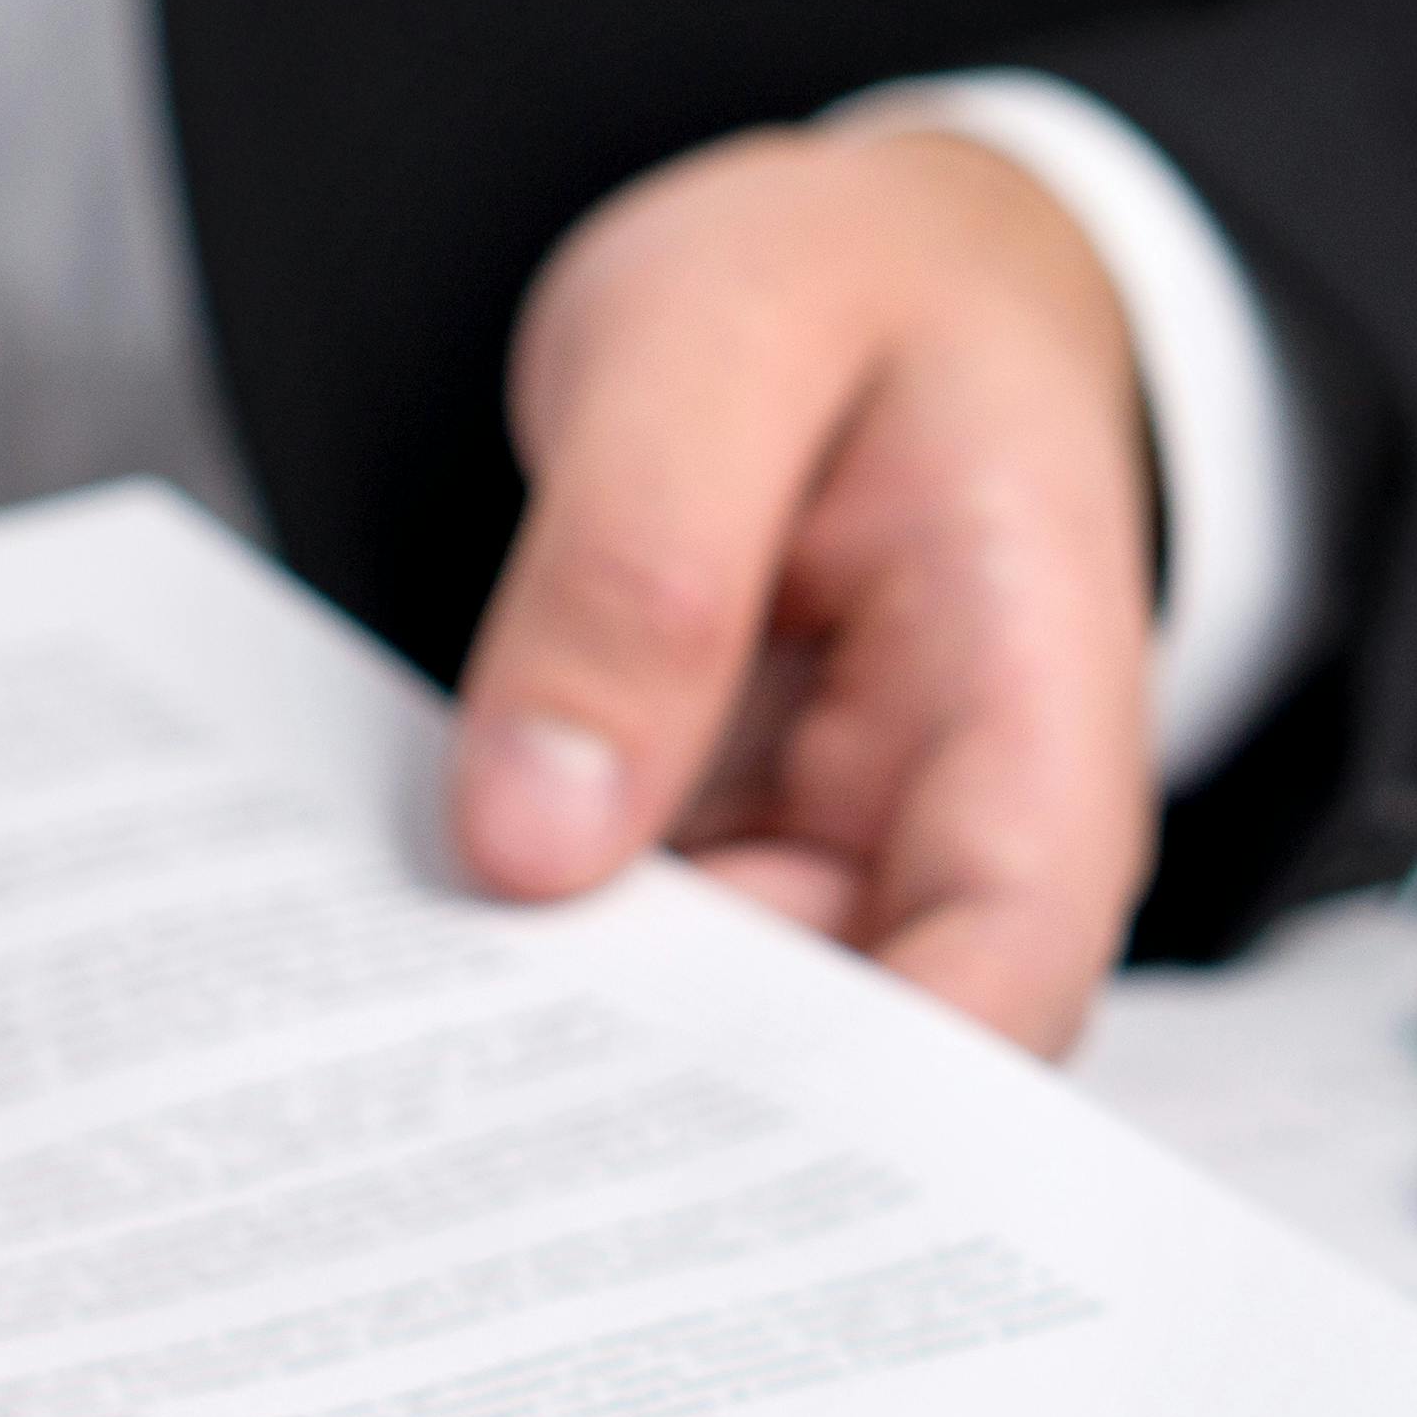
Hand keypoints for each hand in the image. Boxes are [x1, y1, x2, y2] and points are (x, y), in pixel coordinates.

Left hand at [447, 125, 1157, 1057]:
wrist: (859, 272)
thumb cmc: (846, 285)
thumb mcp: (721, 340)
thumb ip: (639, 572)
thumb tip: (535, 845)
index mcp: (1034, 711)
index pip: (1005, 976)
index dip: (865, 1106)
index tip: (663, 1144)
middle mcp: (949, 832)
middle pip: (843, 1054)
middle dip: (658, 1108)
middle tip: (437, 1110)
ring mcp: (831, 861)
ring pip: (710, 1033)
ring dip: (561, 1042)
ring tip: (382, 1051)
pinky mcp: (722, 859)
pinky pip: (626, 952)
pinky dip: (518, 961)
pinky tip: (387, 968)